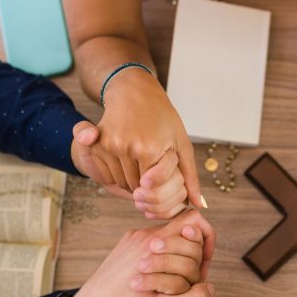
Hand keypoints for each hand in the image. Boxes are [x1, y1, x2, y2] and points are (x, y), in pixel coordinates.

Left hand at [56, 215, 215, 296]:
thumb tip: (208, 287)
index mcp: (154, 245)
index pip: (194, 222)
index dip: (206, 244)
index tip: (200, 270)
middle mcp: (144, 237)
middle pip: (185, 232)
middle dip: (192, 258)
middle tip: (187, 283)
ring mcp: (133, 240)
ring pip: (169, 241)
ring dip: (176, 264)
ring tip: (167, 287)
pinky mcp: (125, 247)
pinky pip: (154, 247)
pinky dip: (160, 265)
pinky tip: (152, 286)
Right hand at [71, 121, 192, 219]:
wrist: (133, 92)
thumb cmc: (162, 117)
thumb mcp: (181, 143)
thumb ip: (189, 176)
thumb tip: (199, 204)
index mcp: (149, 148)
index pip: (152, 188)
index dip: (158, 186)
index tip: (162, 176)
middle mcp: (126, 147)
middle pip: (135, 187)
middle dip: (144, 186)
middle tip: (151, 167)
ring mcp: (109, 145)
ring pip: (120, 183)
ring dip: (130, 180)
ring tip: (140, 161)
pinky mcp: (97, 145)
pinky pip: (106, 174)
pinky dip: (116, 174)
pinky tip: (126, 159)